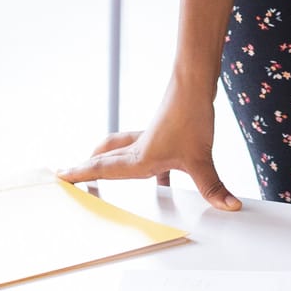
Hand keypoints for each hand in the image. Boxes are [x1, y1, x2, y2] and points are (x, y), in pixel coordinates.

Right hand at [58, 96, 241, 211]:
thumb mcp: (201, 159)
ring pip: (121, 150)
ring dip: (109, 160)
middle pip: (105, 158)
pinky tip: (163, 180)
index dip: (82, 174)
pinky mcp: (163, 131)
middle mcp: (139, 148)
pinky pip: (144, 149)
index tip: (61, 177)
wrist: (194, 84)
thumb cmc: (191, 117)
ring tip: (103, 172)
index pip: (104, 169)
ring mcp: (150, 137)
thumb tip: (229, 206)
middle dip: (88, 168)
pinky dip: (143, 164)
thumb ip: (212, 186)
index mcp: (139, 158)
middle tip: (71, 174)